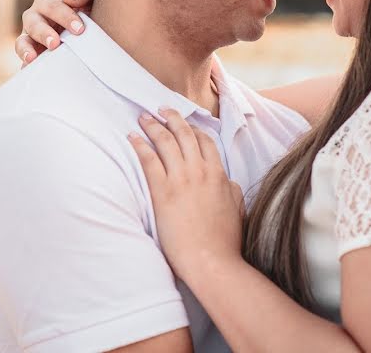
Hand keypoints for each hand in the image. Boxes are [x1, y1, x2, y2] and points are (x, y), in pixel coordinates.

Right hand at [15, 0, 93, 66]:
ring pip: (22, 41)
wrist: (88, 31)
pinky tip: (29, 71)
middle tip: (55, 43)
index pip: (53, 6)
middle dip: (43, 33)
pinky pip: (24, 60)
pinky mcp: (31, 54)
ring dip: (26, 49)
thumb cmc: (88, 11)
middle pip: (34, 23)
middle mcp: (35, 17)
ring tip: (32, 58)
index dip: (65, 17)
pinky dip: (25, 65)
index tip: (79, 29)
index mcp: (48, 2)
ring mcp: (30, 37)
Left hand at [128, 108, 244, 281]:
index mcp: (219, 175)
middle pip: (184, 134)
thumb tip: (227, 181)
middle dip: (172, 118)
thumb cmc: (225, 241)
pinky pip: (148, 159)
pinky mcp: (162, 191)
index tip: (184, 123)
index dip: (193, 129)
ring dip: (153, 125)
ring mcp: (181, 179)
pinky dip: (140, 145)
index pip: (205, 142)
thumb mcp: (237, 209)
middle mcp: (200, 171)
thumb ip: (231, 190)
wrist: (212, 260)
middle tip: (161, 108)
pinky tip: (132, 137)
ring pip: (165, 141)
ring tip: (144, 117)